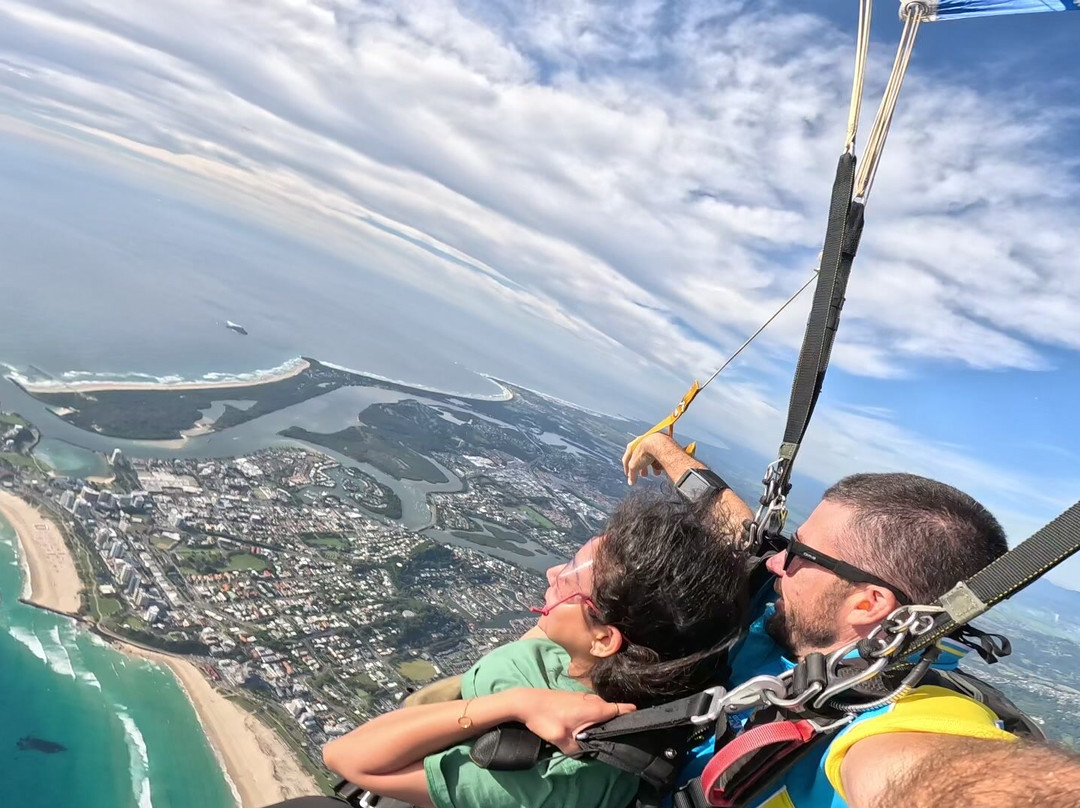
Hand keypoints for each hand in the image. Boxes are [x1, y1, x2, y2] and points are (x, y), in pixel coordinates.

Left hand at [515, 690, 635, 753]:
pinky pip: (592, 708)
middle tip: (614, 740)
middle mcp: (593, 700)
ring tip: (597, 735)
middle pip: (613, 712)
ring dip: (602, 721)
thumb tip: (586, 752)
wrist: (526, 702)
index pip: (624, 710)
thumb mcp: (561, 740)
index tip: (638, 728)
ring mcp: (584, 697)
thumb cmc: (544, 719)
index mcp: (595, 708)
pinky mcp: (576, 699)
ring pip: (601, 711)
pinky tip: (583, 728)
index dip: (633, 718)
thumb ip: (577, 749)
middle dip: (616, 724)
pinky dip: (592, 717)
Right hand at [622, 432, 673, 484]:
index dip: (627, 469)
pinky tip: (662, 467)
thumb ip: (632, 475)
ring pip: (650, 456)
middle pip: (639, 458)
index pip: (626, 459)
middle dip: (641, 468)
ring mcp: (650, 442)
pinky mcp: (660, 443)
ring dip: (652, 466)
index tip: (629, 475)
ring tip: (656, 473)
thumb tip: (631, 483)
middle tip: (644, 475)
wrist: (658, 443)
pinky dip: (659, 461)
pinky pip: (658, 454)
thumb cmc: (644, 452)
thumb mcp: (634, 466)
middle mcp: (640, 443)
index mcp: (631, 447)